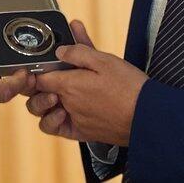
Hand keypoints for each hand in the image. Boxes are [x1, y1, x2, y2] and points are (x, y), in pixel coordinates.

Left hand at [31, 21, 146, 146]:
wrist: (147, 116)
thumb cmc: (129, 87)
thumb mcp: (105, 59)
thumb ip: (79, 52)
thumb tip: (60, 51)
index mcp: (69, 85)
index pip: (38, 78)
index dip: (37, 69)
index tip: (42, 64)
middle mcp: (67, 105)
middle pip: (37, 96)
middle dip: (37, 87)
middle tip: (49, 77)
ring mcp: (74, 121)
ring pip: (44, 115)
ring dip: (44, 105)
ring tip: (57, 94)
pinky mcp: (82, 133)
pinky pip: (58, 129)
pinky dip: (55, 121)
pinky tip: (65, 110)